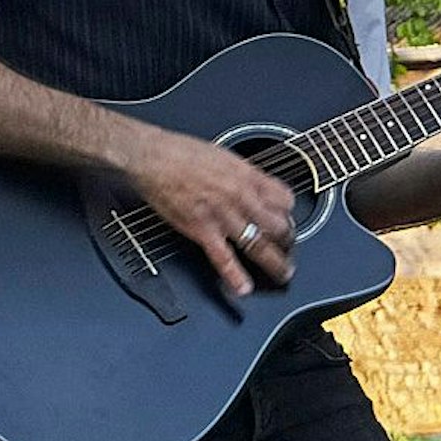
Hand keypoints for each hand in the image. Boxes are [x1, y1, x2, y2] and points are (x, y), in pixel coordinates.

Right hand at [125, 128, 294, 297]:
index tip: (286, 218)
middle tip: (287, 247)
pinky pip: (224, 259)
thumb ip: (242, 173)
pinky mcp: (203, 231)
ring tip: (282, 273)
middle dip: (288, 240)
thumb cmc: (181, 152)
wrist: (153, 157)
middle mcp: (241, 197)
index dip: (288, 212)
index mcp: (247, 176)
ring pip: (260, 246)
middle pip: (279, 226)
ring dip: (275, 263)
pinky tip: (243, 288)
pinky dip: (236, 277)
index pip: (285, 199)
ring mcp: (224, 216)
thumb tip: (253, 184)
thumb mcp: (223, 155)